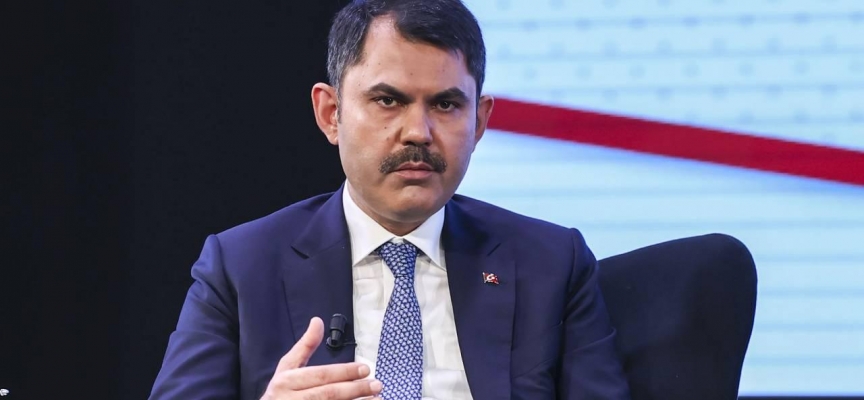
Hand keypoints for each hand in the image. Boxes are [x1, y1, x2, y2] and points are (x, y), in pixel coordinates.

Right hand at [261, 317, 382, 398]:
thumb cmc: (281, 390)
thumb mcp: (287, 367)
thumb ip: (305, 346)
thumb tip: (318, 321)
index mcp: (287, 381)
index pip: (320, 375)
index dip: (344, 372)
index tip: (365, 368)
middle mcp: (291, 399)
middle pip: (328, 394)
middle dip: (355, 389)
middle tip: (377, 384)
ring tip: (377, 399)